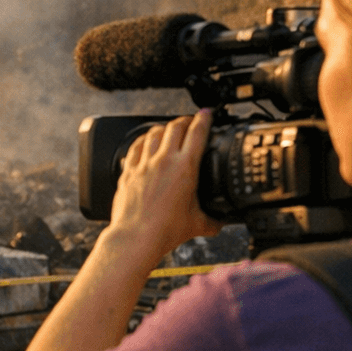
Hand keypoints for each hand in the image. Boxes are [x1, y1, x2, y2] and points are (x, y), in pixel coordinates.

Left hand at [104, 109, 222, 277]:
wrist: (137, 237)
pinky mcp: (129, 171)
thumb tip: (222, 222)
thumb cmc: (165, 231)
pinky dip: (143, 140)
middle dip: (185, 120)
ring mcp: (144, 164)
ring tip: (169, 128)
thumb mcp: (197, 225)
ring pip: (154, 133)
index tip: (207, 113)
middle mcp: (164, 161)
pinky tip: (145, 141)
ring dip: (164, 127)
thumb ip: (213, 221)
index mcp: (185, 168)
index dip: (204, 119)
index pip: (197, 133)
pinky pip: (135, 147)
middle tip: (190, 120)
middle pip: (175, 127)